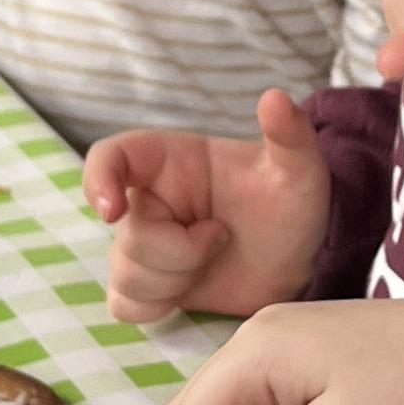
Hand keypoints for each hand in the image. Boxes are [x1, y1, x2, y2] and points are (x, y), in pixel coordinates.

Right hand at [84, 90, 331, 323]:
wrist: (304, 259)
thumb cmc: (293, 204)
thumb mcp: (299, 168)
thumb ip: (289, 134)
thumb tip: (275, 98)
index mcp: (170, 162)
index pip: (110, 157)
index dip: (98, 179)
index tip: (112, 212)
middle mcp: (150, 201)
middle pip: (126, 235)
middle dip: (178, 251)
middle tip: (221, 238)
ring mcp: (148, 245)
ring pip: (124, 274)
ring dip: (173, 280)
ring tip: (213, 261)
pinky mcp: (153, 285)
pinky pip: (125, 304)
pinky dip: (155, 306)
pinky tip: (190, 293)